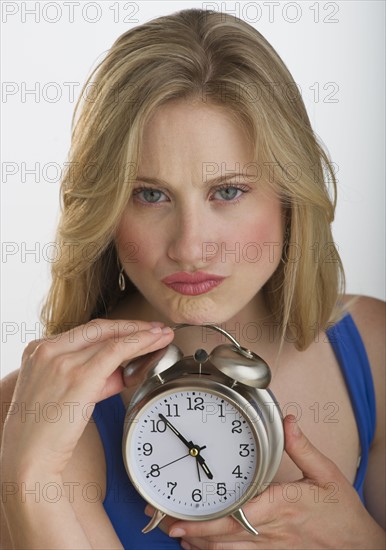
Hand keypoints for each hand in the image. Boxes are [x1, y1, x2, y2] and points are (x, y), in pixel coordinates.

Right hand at [2, 319, 173, 478]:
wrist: (28, 459)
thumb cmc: (44, 431)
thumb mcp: (64, 392)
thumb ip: (92, 377)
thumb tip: (122, 370)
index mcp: (39, 350)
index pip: (86, 331)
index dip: (117, 328)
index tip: (138, 330)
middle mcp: (48, 349)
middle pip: (100, 329)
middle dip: (133, 327)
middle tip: (157, 329)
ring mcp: (61, 360)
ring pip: (112, 338)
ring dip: (143, 335)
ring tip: (162, 336)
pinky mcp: (79, 376)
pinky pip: (116, 350)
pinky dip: (138, 343)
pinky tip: (153, 342)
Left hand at [148, 415, 384, 548]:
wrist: (358, 545)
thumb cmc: (341, 511)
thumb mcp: (327, 474)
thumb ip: (303, 448)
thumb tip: (288, 422)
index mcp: (280, 505)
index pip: (238, 515)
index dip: (208, 520)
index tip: (183, 517)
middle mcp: (271, 529)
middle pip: (225, 535)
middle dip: (194, 531)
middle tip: (168, 523)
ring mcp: (271, 545)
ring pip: (229, 549)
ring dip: (201, 543)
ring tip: (177, 534)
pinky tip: (202, 548)